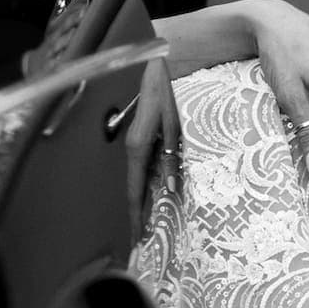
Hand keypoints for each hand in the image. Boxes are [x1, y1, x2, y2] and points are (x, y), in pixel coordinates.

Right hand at [120, 57, 177, 225]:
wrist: (160, 64)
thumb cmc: (168, 91)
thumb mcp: (175, 126)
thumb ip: (172, 157)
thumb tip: (171, 189)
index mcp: (139, 149)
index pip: (134, 192)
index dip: (135, 217)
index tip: (137, 240)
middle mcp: (133, 149)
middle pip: (133, 190)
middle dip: (136, 216)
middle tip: (141, 242)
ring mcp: (136, 144)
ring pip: (137, 180)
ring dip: (142, 203)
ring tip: (147, 226)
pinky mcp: (142, 138)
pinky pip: (142, 169)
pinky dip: (145, 186)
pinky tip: (154, 196)